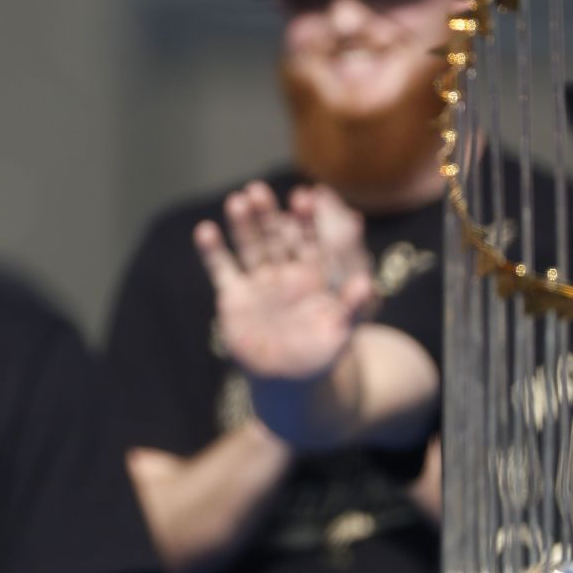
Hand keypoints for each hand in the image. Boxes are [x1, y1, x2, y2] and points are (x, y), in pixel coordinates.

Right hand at [195, 182, 374, 380]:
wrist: (285, 380)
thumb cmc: (320, 356)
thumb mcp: (340, 333)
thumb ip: (352, 308)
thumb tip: (366, 284)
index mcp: (316, 274)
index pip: (313, 240)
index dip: (309, 219)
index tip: (305, 196)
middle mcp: (287, 270)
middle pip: (278, 235)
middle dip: (270, 214)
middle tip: (260, 191)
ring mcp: (259, 281)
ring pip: (251, 245)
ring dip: (243, 224)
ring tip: (237, 202)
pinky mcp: (234, 295)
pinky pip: (222, 269)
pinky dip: (213, 251)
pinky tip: (205, 230)